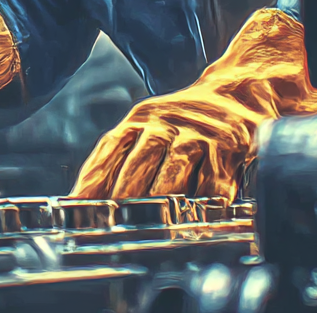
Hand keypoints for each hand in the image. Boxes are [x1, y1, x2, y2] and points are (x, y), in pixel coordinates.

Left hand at [71, 8, 316, 200]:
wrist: (238, 91)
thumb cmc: (186, 123)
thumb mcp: (151, 129)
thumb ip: (125, 159)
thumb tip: (89, 199)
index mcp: (139, 120)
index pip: (110, 150)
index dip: (94, 179)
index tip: (78, 206)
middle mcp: (164, 123)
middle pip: (139, 161)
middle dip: (123, 195)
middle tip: (110, 223)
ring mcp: (197, 132)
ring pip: (175, 168)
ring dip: (160, 198)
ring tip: (146, 225)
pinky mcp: (228, 143)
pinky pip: (215, 178)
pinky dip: (204, 202)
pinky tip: (195, 219)